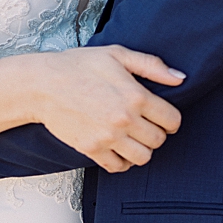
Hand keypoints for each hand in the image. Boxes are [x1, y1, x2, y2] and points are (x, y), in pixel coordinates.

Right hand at [29, 45, 183, 173]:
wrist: (42, 84)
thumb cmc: (79, 65)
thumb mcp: (117, 54)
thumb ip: (152, 66)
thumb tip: (181, 78)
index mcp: (136, 96)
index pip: (172, 120)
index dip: (171, 119)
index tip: (162, 116)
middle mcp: (124, 120)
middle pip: (159, 140)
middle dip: (156, 133)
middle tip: (145, 125)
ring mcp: (108, 137)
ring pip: (142, 158)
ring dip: (142, 149)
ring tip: (133, 137)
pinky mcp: (91, 149)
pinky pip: (118, 167)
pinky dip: (123, 162)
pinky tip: (119, 149)